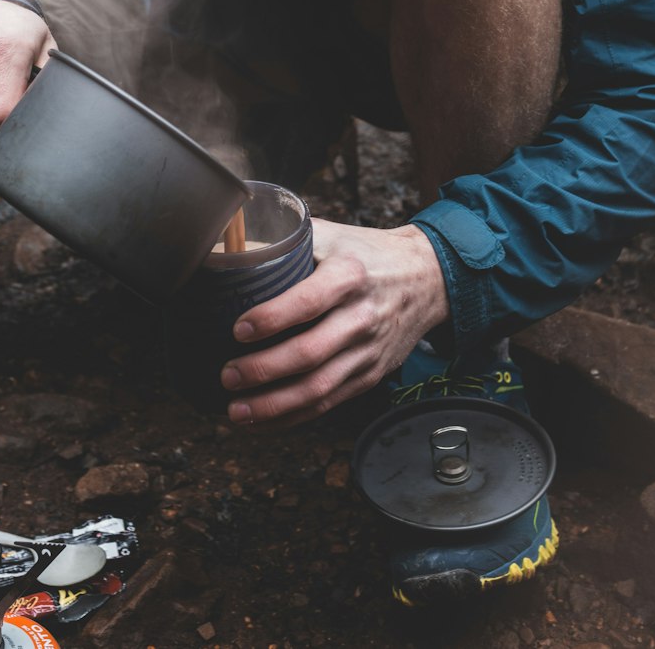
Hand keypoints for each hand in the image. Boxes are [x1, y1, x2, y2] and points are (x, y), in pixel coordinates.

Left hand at [220, 217, 449, 426]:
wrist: (426, 278)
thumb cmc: (368, 254)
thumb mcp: (333, 235)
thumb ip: (289, 240)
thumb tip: (234, 241)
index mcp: (349, 274)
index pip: (308, 301)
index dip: (271, 319)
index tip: (238, 330)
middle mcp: (361, 316)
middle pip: (310, 353)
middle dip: (263, 370)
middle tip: (228, 375)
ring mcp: (367, 351)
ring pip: (318, 388)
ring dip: (273, 405)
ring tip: (236, 410)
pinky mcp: (370, 375)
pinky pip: (328, 402)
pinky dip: (292, 417)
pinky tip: (262, 421)